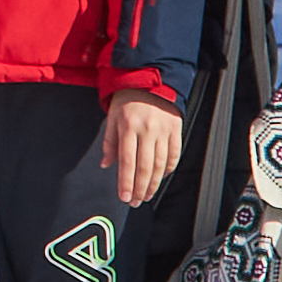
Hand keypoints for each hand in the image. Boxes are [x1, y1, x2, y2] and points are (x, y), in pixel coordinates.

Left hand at [104, 90, 182, 206]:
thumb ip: (110, 142)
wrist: (151, 79)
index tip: (124, 197)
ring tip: (147, 195)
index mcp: (128, 127)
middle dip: (140, 189)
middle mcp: (147, 130)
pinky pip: (174, 155)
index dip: (126, 182)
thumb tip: (105, 164)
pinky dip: (168, 169)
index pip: (126, 162)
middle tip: (135, 202)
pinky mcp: (176, 130)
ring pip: (160, 165)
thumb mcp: (112, 117)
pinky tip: (161, 177)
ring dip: (154, 184)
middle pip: (145, 167)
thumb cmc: (128, 99)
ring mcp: (163, 131)